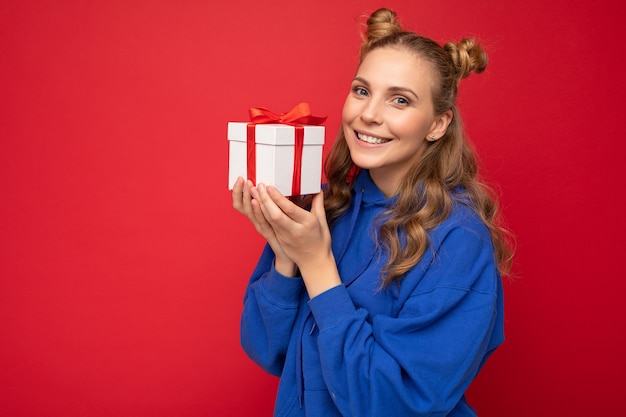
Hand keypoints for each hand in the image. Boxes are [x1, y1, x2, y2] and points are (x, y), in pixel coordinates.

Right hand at [231, 177, 296, 275]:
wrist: (289, 255)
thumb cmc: (286, 234)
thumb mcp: (279, 215)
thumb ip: (280, 200)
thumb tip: (284, 182)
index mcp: (258, 215)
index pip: (242, 201)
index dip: (239, 190)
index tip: (240, 177)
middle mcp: (256, 221)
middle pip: (242, 206)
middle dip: (240, 192)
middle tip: (241, 179)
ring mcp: (261, 228)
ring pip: (250, 213)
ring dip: (248, 198)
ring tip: (248, 186)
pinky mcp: (269, 234)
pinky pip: (261, 222)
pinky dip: (257, 212)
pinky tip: (256, 202)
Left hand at [250, 183, 340, 297]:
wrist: (314, 262)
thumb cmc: (320, 240)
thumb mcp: (322, 221)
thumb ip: (318, 203)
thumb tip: (318, 187)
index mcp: (307, 223)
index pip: (289, 209)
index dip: (278, 198)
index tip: (269, 187)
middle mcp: (294, 230)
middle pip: (276, 214)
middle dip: (265, 200)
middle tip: (258, 186)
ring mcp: (285, 236)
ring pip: (269, 219)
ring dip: (260, 205)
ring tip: (253, 191)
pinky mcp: (279, 239)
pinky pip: (268, 225)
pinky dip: (261, 213)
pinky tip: (256, 204)